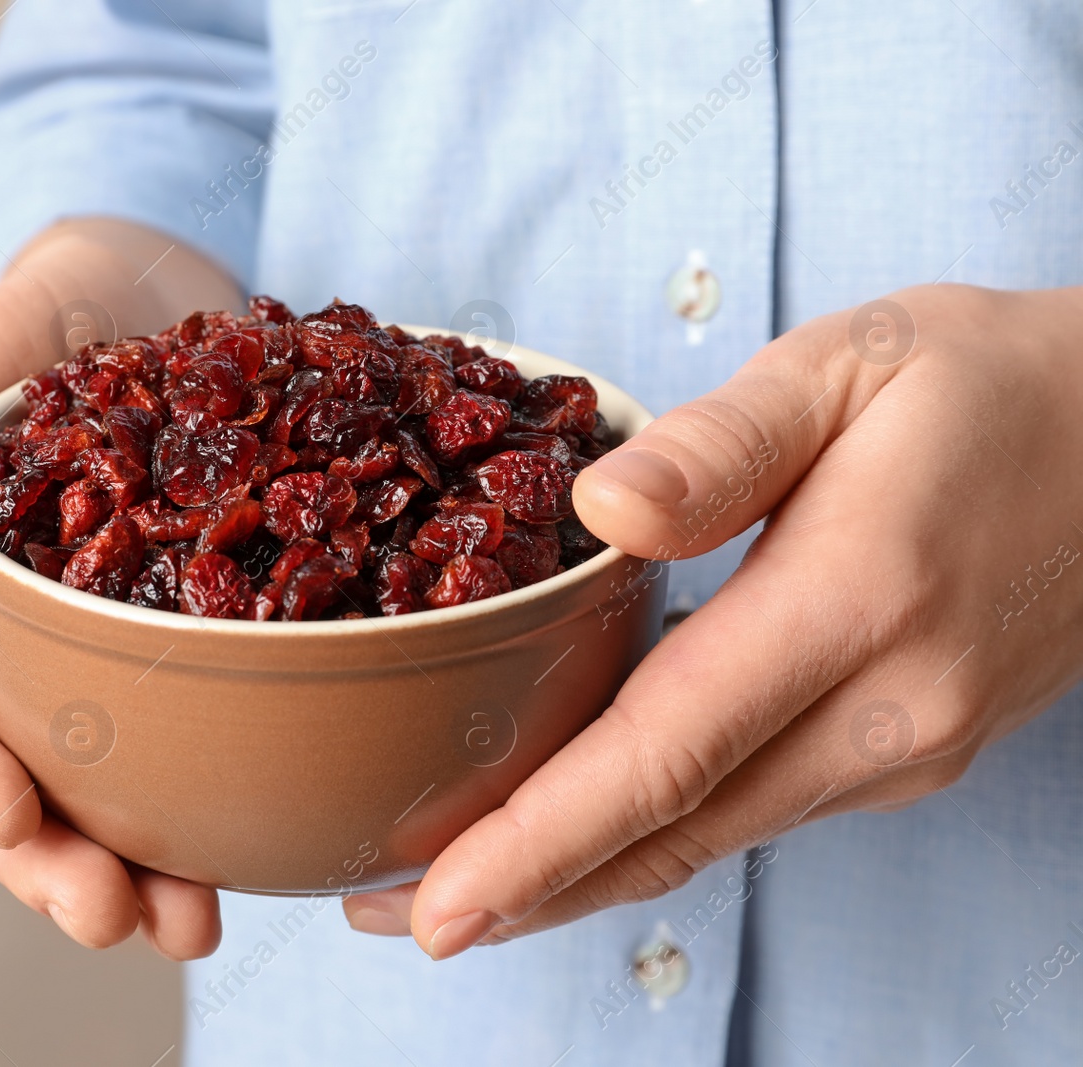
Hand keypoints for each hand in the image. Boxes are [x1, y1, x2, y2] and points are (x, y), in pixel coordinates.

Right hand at [0, 218, 239, 958]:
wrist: (153, 293)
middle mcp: (0, 642)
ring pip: (84, 792)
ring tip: (186, 926)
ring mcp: (84, 657)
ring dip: (122, 871)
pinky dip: (197, 811)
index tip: (4, 819)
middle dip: (41, 862)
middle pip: (0, 778)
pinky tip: (242, 863)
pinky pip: (169, 748)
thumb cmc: (47, 312)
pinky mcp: (167, 654)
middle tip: (109, 919)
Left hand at [343, 283, 1082, 957]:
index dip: (540, 843)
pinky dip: (647, 836)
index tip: (436, 909)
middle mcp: (887, 708)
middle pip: (673, 833)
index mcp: (857, 599)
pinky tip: (575, 834)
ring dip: (575, 878)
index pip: (667, 752)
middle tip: (390, 917)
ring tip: (455, 892)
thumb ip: (723, 445)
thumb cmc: (987, 383)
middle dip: (523, 889)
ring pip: (708, 838)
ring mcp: (904, 746)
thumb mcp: (851, 364)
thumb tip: (597, 512)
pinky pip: (749, 810)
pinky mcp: (905, 751)